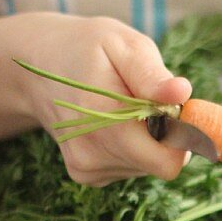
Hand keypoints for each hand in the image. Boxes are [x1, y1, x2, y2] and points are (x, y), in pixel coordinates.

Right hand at [12, 12, 191, 184]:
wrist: (38, 68)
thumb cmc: (88, 49)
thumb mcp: (123, 45)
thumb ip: (152, 74)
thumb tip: (182, 93)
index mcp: (103, 119)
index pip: (168, 160)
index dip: (183, 136)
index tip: (175, 108)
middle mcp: (92, 152)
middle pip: (162, 164)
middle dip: (167, 136)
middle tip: (149, 101)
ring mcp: (86, 167)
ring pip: (148, 166)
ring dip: (147, 139)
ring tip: (122, 107)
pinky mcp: (85, 175)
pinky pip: (131, 168)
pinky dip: (132, 147)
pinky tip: (110, 123)